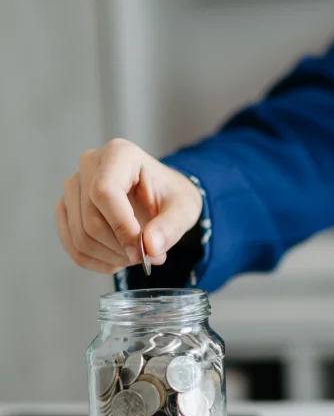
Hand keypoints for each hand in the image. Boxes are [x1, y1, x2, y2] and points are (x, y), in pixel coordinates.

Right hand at [56, 138, 202, 273]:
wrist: (162, 195)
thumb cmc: (172, 197)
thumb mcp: (184, 210)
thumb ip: (171, 227)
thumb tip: (150, 247)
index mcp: (120, 154)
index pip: (105, 192)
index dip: (121, 227)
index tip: (142, 252)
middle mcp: (89, 164)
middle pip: (91, 220)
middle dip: (121, 248)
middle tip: (149, 257)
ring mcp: (73, 186)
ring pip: (80, 236)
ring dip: (111, 257)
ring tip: (138, 256)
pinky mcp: (67, 208)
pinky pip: (72, 245)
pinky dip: (97, 261)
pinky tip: (119, 260)